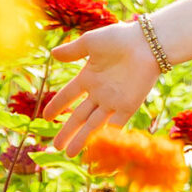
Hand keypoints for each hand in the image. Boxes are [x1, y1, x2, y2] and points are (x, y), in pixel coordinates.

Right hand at [42, 22, 161, 156]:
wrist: (147, 43)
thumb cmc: (119, 38)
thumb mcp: (90, 42)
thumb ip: (72, 51)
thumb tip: (52, 54)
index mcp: (88, 77)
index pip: (68, 96)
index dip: (57, 106)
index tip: (45, 118)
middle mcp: (100, 92)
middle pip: (79, 116)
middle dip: (67, 131)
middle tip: (56, 146)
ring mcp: (114, 100)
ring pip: (94, 124)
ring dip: (82, 139)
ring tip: (70, 153)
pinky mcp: (129, 105)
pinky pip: (116, 124)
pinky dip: (106, 136)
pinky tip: (95, 148)